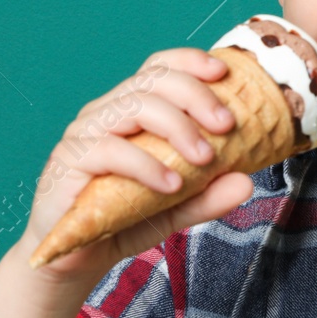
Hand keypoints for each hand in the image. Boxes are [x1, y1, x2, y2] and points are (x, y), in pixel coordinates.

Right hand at [18, 47, 256, 284]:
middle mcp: (108, 111)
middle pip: (152, 81)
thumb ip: (208, 196)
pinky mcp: (69, 160)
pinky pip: (109, 150)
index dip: (190, 62)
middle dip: (195, 96)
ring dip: (177, 128)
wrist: (75, 255)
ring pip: (133, 106)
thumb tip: (246, 184)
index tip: (224, 73)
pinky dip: (146, 165)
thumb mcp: (176, 209)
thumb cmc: (122, 219)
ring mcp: (85, 132)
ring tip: (205, 158)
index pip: (159, 68)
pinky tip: (171, 185)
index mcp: (132, 109)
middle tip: (227, 125)